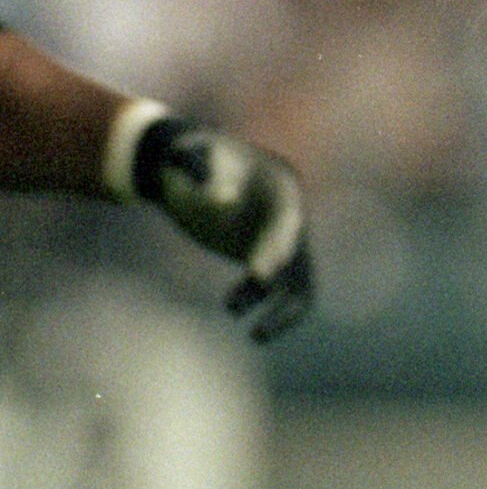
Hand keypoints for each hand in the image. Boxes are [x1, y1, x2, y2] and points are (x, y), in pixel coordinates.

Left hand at [129, 115, 313, 340]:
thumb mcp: (191, 155)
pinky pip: (270, 285)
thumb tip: (223, 200)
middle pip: (299, 256)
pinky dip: (255, 300)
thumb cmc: (188, 154)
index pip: (287, 222)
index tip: (260, 277)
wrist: (185, 162)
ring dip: (279, 308)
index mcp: (280, 186)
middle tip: (257, 312)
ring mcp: (278, 235)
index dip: (277, 249)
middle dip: (279, 286)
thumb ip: (203, 171)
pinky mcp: (262, 252)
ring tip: (256, 334)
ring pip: (295, 280)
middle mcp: (288, 214)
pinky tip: (231, 307)